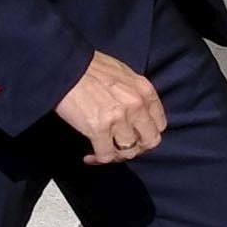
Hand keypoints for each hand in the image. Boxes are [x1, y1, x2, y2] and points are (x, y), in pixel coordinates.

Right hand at [54, 51, 166, 165]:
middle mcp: (136, 106)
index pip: (160, 124)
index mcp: (145, 91)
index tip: (135, 137)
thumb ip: (135, 93)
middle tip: (122, 148)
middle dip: (137, 148)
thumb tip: (137, 110)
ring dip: (117, 155)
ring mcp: (119, 118)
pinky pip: (105, 155)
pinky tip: (89, 157)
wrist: (66, 66)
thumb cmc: (90, 67)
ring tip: (104, 151)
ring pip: (129, 152)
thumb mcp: (124, 74)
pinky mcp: (98, 129)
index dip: (147, 134)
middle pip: (150, 141)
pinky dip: (98, 159)